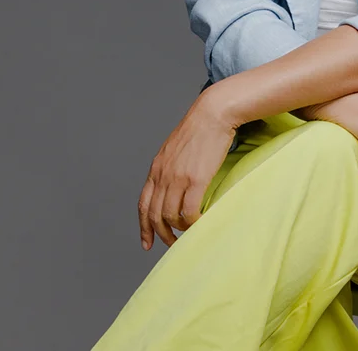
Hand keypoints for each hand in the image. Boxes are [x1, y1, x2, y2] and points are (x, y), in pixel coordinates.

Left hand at [137, 85, 236, 249]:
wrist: (213, 113)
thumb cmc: (200, 127)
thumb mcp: (176, 147)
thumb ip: (171, 166)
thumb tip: (175, 184)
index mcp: (156, 167)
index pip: (144, 204)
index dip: (144, 227)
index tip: (147, 243)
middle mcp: (163, 175)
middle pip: (155, 215)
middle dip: (161, 234)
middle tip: (172, 244)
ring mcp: (178, 178)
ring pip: (171, 217)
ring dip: (179, 230)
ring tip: (189, 233)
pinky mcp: (196, 179)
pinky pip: (189, 212)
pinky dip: (193, 224)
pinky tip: (200, 224)